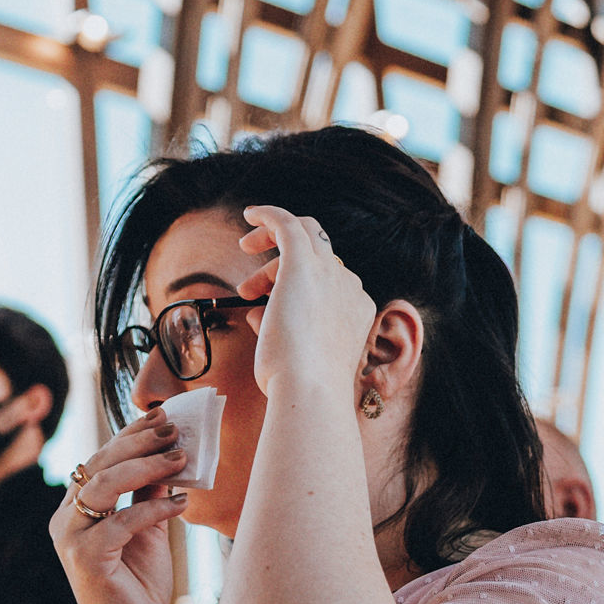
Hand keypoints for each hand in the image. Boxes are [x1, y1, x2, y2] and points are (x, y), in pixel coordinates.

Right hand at [50, 410, 187, 603]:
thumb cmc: (136, 588)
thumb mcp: (148, 531)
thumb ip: (150, 495)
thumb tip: (170, 454)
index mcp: (75, 508)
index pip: (100, 459)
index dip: (130, 435)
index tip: (163, 417)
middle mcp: (65, 518)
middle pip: (99, 464)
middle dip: (139, 442)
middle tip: (175, 430)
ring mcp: (70, 538)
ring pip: (104, 484)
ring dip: (146, 466)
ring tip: (181, 458)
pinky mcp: (85, 559)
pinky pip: (122, 522)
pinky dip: (155, 508)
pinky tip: (182, 503)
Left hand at [237, 205, 376, 399]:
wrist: (309, 389)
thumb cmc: (300, 385)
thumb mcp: (301, 357)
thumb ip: (287, 330)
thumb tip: (261, 313)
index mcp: (358, 308)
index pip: (330, 281)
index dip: (301, 287)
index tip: (275, 298)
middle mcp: (350, 285)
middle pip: (319, 255)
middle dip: (284, 266)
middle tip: (253, 288)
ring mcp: (329, 273)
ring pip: (301, 241)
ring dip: (268, 261)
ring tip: (245, 291)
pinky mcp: (301, 264)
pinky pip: (287, 224)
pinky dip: (269, 215)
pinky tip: (250, 213)